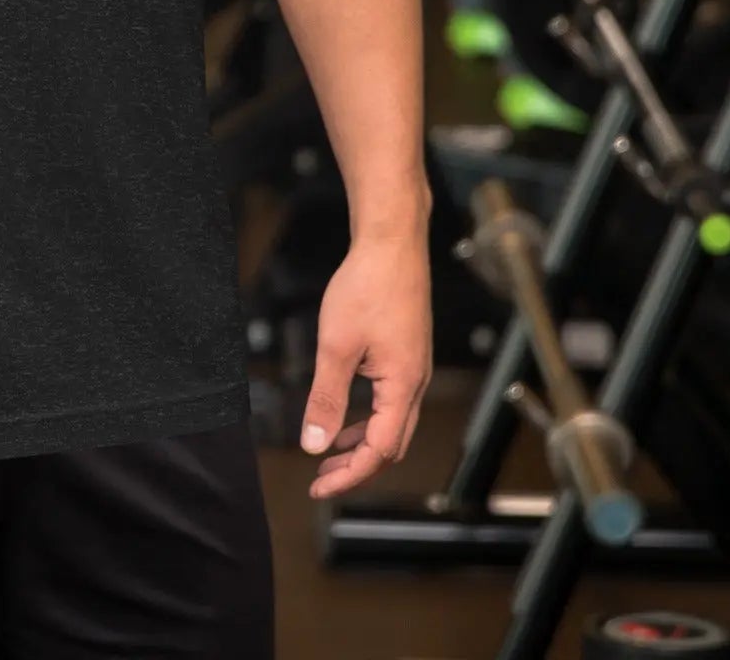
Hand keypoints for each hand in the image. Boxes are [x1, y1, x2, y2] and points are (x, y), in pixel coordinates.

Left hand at [301, 228, 431, 499]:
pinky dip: (368, 417)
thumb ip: (326, 397)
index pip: (379, 451)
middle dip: (357, 467)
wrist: (392, 243)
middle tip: (321, 478)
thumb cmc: (368, 286)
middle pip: (390, 445)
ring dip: (362, 443)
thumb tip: (314, 443)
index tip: (318, 486)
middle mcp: (415, 383)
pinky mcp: (406, 354)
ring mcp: (413, 368)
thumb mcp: (336, 346)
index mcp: (402, 386)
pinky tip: (345, 413)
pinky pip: (390, 401)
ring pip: (392, 424)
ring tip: (330, 452)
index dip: (349, 474)